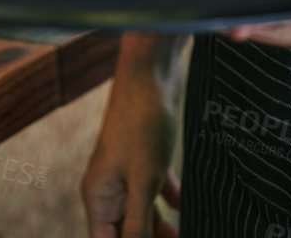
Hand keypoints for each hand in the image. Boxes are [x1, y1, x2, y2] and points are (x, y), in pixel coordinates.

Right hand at [82, 62, 181, 237]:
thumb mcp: (143, 179)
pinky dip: (173, 202)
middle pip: (127, 232)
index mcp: (99, 197)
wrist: (153, 69)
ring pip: (144, 213)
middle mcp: (109, 187)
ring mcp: (128, 172)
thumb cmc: (142, 122)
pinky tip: (190, 209)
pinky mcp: (147, 158)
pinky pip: (157, 191)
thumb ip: (138, 224)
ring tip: (192, 233)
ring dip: (164, 228)